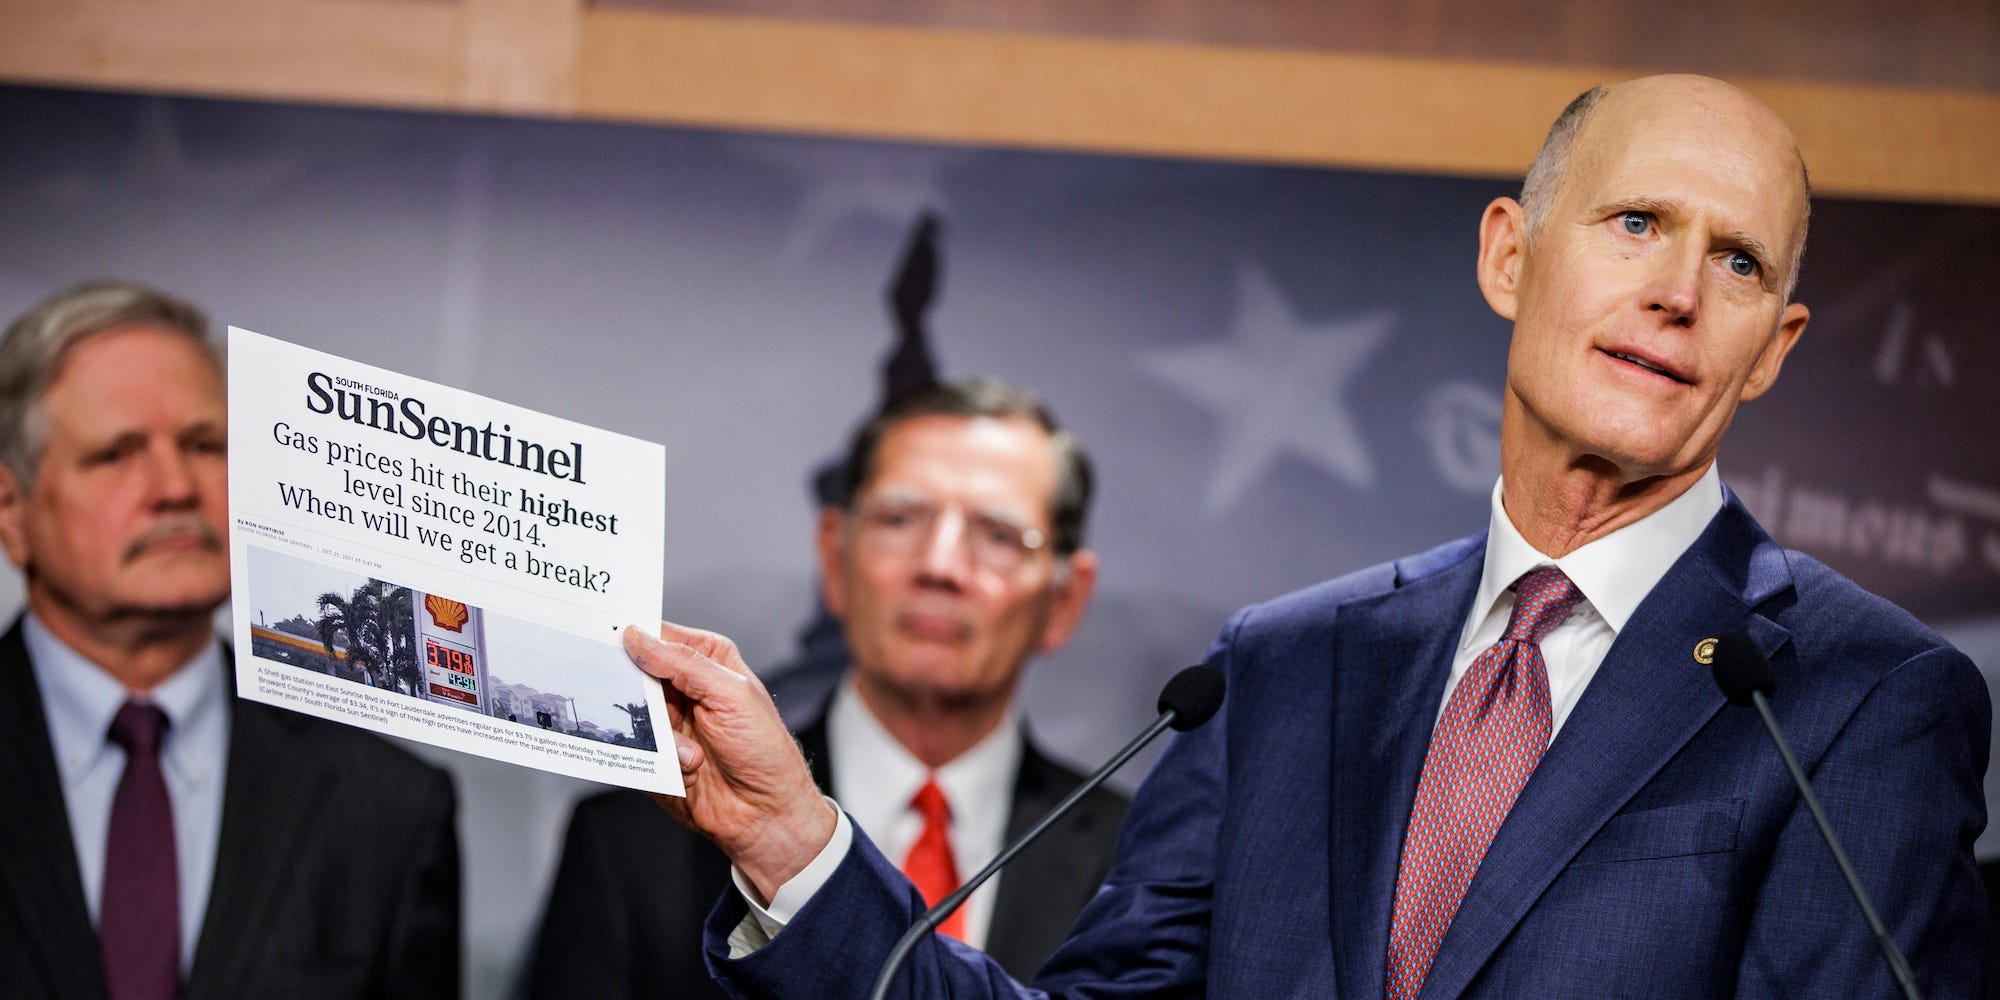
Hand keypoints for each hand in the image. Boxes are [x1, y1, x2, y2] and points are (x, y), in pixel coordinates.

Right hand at [624, 622, 836, 901]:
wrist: (765, 814)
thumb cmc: (763, 749)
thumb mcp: (731, 694)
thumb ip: (683, 663)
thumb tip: (637, 637)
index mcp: (706, 660)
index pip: (658, 635)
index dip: (632, 633)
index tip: (606, 634)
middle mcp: (683, 688)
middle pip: (633, 674)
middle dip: (635, 689)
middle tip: (652, 704)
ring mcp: (667, 722)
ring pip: (632, 714)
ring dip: (661, 737)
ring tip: (694, 755)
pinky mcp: (655, 755)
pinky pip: (634, 749)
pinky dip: (660, 760)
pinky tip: (690, 770)